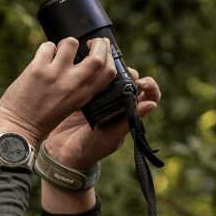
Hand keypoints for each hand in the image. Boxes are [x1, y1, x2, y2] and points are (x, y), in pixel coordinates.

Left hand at [0, 36, 113, 145]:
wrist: (18, 127)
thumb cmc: (43, 117)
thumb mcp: (71, 105)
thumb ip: (81, 88)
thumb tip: (86, 62)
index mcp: (83, 96)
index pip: (109, 72)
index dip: (109, 56)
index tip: (103, 49)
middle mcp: (72, 85)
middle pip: (97, 57)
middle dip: (98, 43)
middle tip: (89, 42)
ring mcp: (55, 75)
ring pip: (71, 44)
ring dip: (67, 43)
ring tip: (59, 50)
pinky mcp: (37, 69)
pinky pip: (47, 46)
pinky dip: (46, 48)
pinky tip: (42, 57)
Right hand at [44, 71, 160, 170]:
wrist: (63, 151)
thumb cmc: (92, 149)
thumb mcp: (111, 137)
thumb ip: (128, 121)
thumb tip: (152, 104)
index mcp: (129, 113)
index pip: (149, 95)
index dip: (150, 86)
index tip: (142, 82)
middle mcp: (118, 102)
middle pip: (129, 78)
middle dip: (125, 70)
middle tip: (115, 70)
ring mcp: (102, 96)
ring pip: (111, 75)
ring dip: (107, 67)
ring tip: (100, 64)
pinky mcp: (85, 93)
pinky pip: (92, 77)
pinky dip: (91, 70)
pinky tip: (85, 67)